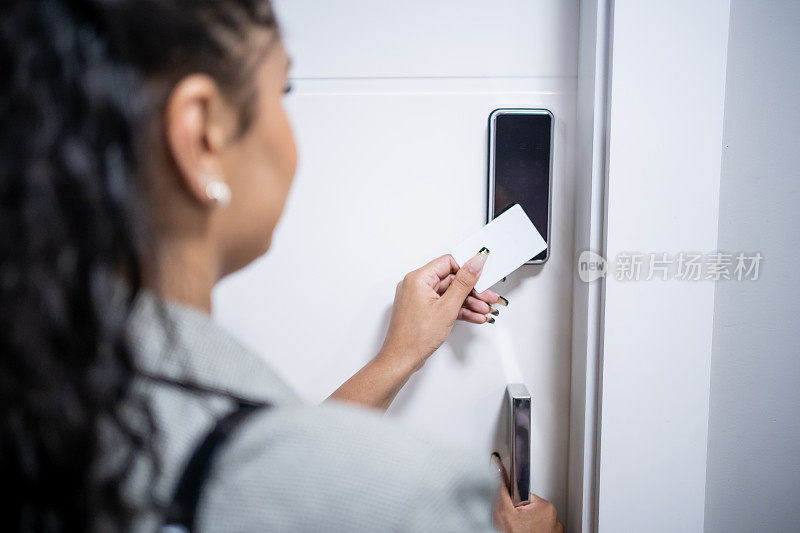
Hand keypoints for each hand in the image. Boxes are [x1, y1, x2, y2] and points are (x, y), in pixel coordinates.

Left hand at [379, 251, 494, 371]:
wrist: (402, 360)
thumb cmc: (415, 337)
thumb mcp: (447, 307)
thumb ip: (463, 283)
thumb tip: (474, 264)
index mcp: (418, 279)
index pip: (447, 262)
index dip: (466, 268)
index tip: (482, 273)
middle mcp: (416, 286)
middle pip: (450, 280)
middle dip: (471, 290)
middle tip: (487, 296)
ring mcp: (419, 299)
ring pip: (449, 294)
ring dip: (468, 302)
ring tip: (484, 310)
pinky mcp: (423, 311)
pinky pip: (444, 305)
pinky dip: (458, 310)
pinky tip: (474, 316)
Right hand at [492, 455, 563, 532]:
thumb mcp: (504, 511)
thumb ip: (502, 490)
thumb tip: (498, 469)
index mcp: (545, 506)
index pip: (525, 496)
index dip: (515, 503)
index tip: (513, 512)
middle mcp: (554, 517)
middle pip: (531, 507)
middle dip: (522, 513)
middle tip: (515, 523)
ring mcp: (555, 530)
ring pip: (536, 519)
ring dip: (528, 523)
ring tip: (519, 530)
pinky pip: (541, 529)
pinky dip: (534, 530)